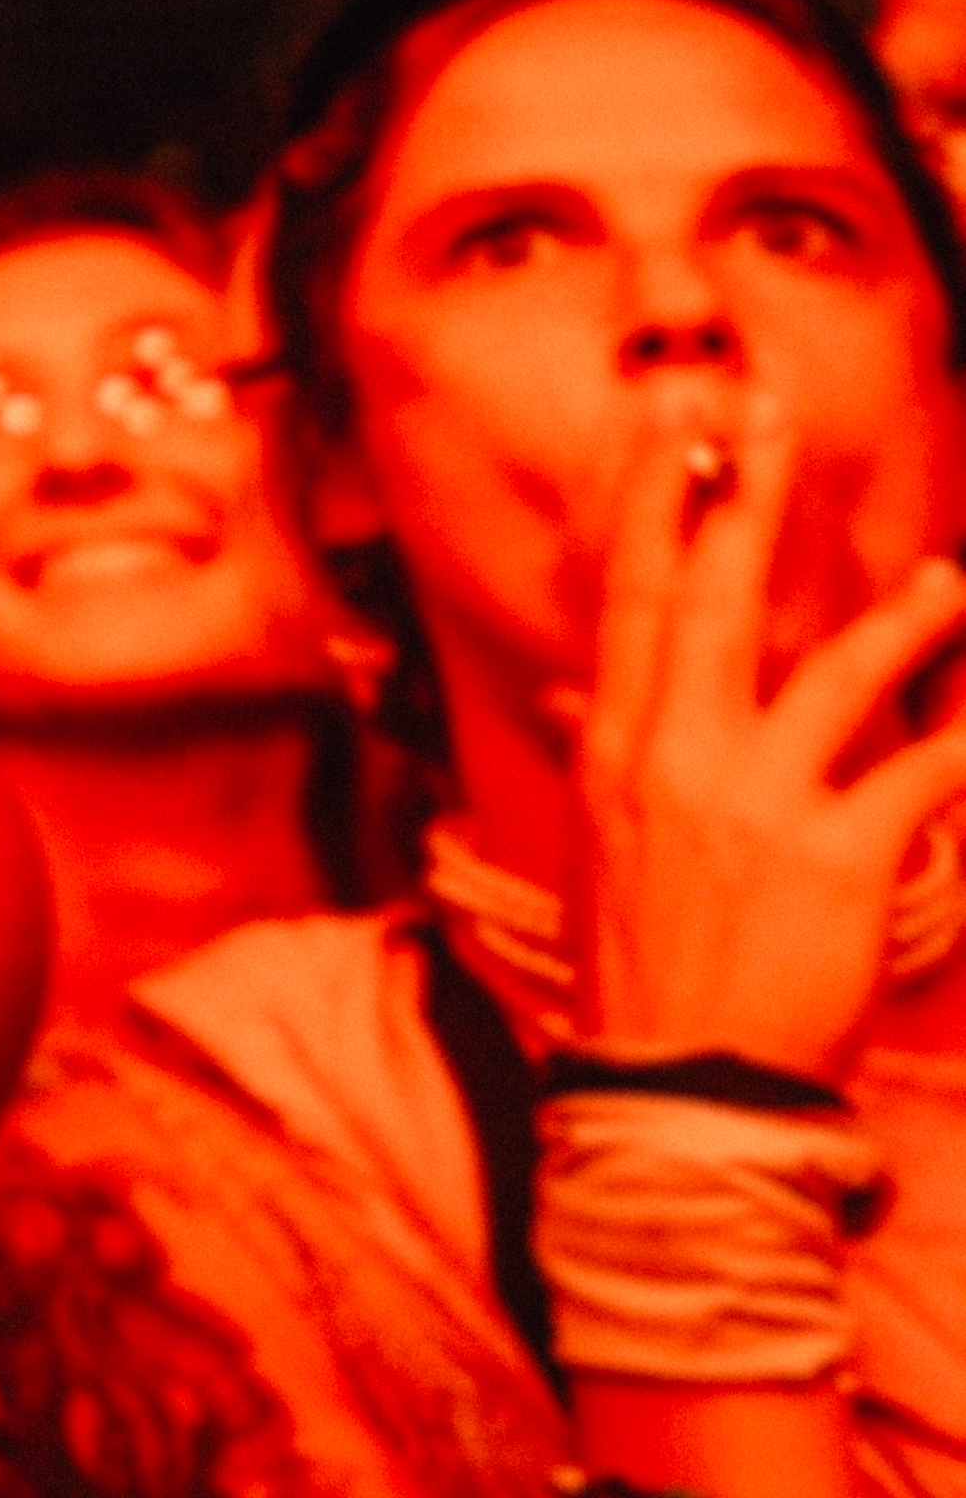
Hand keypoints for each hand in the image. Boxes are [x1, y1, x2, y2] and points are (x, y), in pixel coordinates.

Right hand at [577, 380, 965, 1079]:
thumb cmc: (641, 964)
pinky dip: (965, 736)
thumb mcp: (600, 848)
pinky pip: (922, 772)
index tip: (674, 430)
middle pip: (717, 601)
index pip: (632, 601)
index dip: (656, 507)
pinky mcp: (839, 854)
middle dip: (748, 500)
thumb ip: (603, 751)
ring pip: (836, 674)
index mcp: (615, 749)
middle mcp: (675, 757)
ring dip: (901, 618)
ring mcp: (756, 802)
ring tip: (944, 578)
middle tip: (772, 414)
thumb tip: (571, 692)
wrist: (677, 1083)